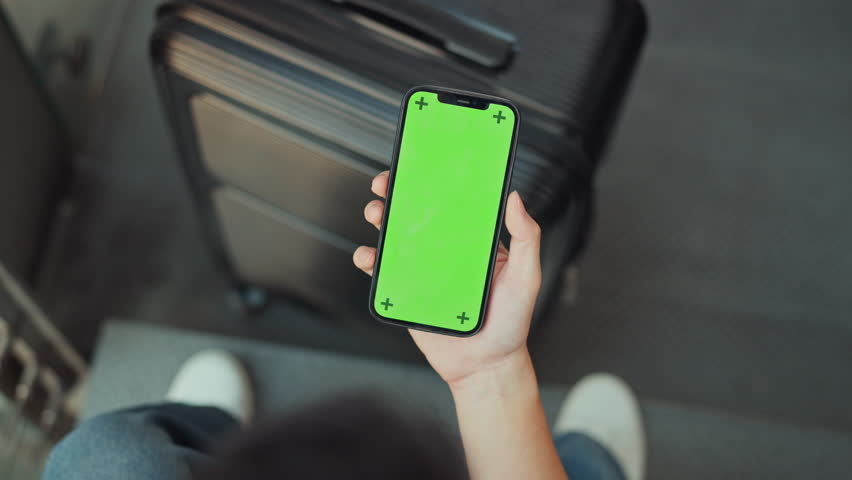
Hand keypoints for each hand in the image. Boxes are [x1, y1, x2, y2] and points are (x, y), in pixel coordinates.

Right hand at [353, 171, 541, 385]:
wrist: (486, 367)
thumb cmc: (511, 323)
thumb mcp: (526, 276)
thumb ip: (526, 238)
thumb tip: (515, 197)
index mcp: (472, 240)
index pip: (450, 202)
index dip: (433, 180)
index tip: (421, 162)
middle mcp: (445, 251)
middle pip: (415, 214)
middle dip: (396, 193)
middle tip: (387, 183)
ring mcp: (423, 271)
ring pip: (394, 238)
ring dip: (380, 220)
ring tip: (376, 213)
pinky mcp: (406, 293)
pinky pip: (383, 273)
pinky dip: (370, 260)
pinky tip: (368, 256)